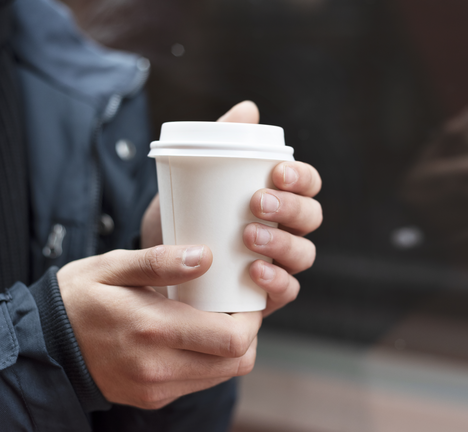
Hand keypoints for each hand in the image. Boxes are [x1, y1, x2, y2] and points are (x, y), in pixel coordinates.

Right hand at [57, 245, 260, 408]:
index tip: (242, 296)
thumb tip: (205, 257)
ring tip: (212, 318)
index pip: (233, 338)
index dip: (251, 318)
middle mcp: (159, 367)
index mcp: (153, 329)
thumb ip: (160, 262)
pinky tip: (191, 337)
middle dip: (246, 333)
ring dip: (228, 348)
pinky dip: (207, 360)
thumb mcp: (112, 266)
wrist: (43, 344)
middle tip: (232, 306)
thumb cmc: (79, 298)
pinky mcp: (153, 398)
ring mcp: (156, 388)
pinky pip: (199, 382)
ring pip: (223, 375)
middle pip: (238, 362)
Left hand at [141, 101, 322, 316]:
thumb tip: (248, 110)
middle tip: (257, 202)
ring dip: (282, 244)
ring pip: (304, 255)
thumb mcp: (197, 175)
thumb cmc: (188, 211)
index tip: (277, 172)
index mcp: (280, 198)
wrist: (157, 259)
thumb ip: (223, 141)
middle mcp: (287, 232)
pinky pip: (287, 292)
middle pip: (311, 218)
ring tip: (249, 236)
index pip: (308, 185)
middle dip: (289, 208)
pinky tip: (256, 273)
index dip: (302, 178)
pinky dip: (277, 282)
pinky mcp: (265, 296)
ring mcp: (279, 265)